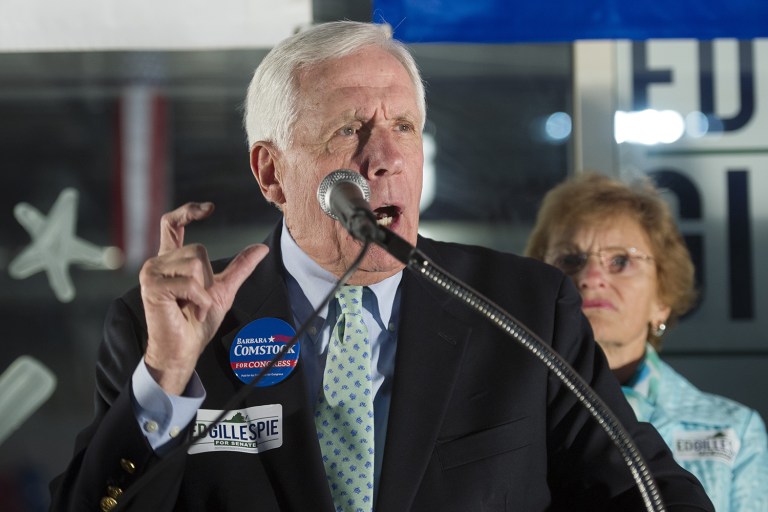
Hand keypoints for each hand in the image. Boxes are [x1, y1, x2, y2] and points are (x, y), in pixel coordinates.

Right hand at [139, 202, 268, 394]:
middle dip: (209, 278)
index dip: (189, 211)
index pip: (172, 224)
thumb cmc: (198, 322)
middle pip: (197, 249)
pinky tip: (190, 311)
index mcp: (172, 260)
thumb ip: (240, 267)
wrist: (185, 348)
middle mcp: (159, 262)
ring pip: (195, 263)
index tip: (210, 208)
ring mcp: (152, 272)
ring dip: (204, 291)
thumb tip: (261, 248)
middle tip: (198, 300)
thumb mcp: (224, 289)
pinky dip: (199, 300)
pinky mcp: (152, 286)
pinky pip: (189, 283)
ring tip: (193, 306)